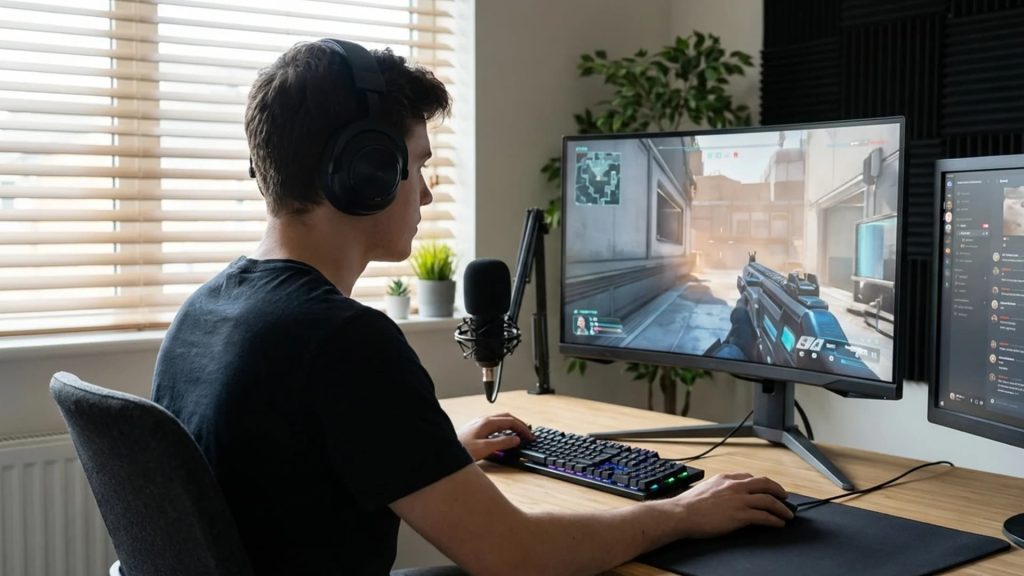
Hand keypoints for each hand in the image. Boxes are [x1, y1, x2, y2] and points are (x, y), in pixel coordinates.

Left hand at [457, 413, 534, 460]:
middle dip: (519, 424)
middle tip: (528, 434)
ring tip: (519, 435)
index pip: (511, 421)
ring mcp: (479, 424)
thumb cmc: (462, 450)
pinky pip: (495, 425)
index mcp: (487, 422)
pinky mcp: (476, 429)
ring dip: (512, 426)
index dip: (523, 428)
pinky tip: (504, 437)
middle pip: (507, 418)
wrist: (445, 452)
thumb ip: (502, 442)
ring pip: (501, 421)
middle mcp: (483, 420)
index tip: (530, 436)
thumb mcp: (485, 448)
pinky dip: (504, 429)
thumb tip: (516, 439)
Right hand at [669, 473, 793, 537]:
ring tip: (788, 514)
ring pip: (769, 500)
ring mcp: (739, 500)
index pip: (750, 477)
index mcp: (726, 478)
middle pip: (765, 484)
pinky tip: (779, 523)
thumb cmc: (689, 504)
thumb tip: (724, 496)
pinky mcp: (741, 515)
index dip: (762, 483)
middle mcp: (735, 486)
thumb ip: (719, 488)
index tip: (767, 488)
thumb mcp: (706, 487)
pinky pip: (764, 516)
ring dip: (781, 508)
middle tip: (785, 496)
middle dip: (778, 490)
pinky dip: (775, 520)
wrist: (682, 514)